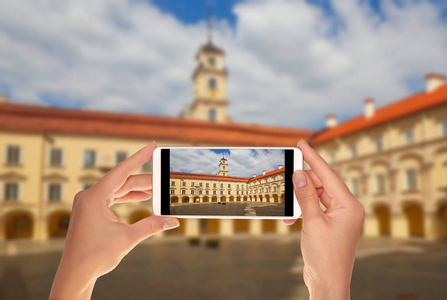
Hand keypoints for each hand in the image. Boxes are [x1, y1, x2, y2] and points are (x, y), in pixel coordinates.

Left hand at [50, 142, 178, 299]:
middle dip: (145, 180)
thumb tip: (173, 220)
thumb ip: (151, 226)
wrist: (75, 273)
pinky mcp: (91, 210)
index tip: (152, 146)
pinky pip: (112, 197)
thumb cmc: (95, 256)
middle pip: (122, 181)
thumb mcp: (127, 239)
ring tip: (158, 188)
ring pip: (118, 189)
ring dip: (137, 189)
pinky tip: (143, 197)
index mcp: (94, 197)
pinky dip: (127, 197)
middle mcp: (89, 196)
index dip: (139, 157)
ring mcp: (89, 203)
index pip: (121, 171)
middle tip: (164, 177)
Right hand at [285, 140, 364, 299]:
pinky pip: (314, 208)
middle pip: (321, 184)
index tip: (302, 143)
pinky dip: (301, 210)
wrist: (328, 282)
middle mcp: (346, 208)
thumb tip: (299, 173)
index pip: (329, 175)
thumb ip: (305, 196)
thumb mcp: (312, 223)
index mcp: (349, 206)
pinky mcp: (330, 223)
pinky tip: (290, 217)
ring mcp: (338, 216)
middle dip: (302, 183)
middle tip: (285, 176)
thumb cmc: (325, 256)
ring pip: (316, 196)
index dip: (314, 157)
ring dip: (299, 199)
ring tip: (286, 203)